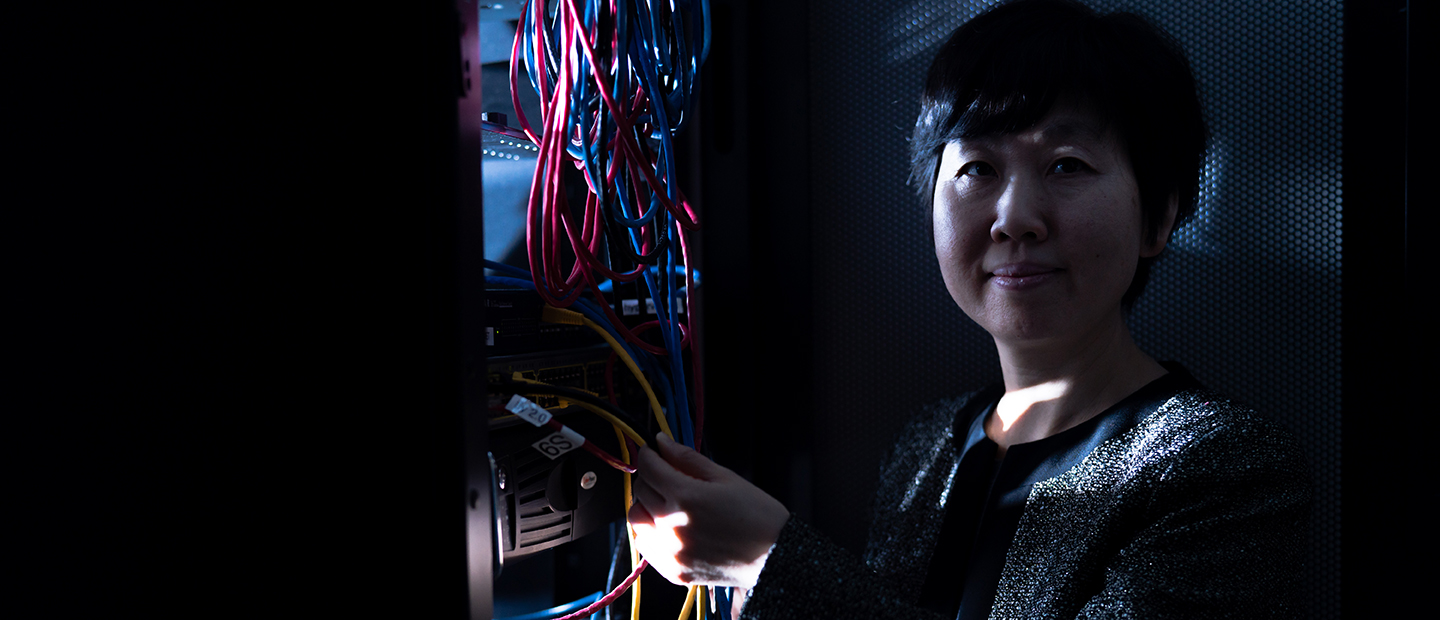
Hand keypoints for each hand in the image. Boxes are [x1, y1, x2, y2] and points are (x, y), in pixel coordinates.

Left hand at [628, 433, 789, 588]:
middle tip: (670, 476)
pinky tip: (672, 527)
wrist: (775, 557)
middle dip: (652, 477)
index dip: (649, 454)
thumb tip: (662, 442)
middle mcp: (672, 526)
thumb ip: (688, 458)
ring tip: (669, 503)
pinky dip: (652, 532)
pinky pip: (645, 546)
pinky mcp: (673, 570)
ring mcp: (671, 552)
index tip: (654, 452)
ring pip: (636, 518)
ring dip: (647, 505)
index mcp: (686, 497)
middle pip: (641, 490)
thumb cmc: (756, 514)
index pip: (648, 468)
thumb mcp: (725, 477)